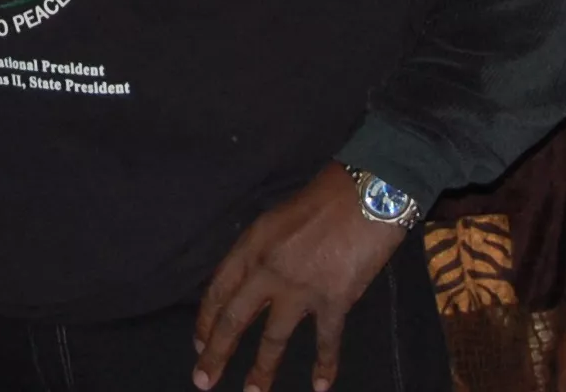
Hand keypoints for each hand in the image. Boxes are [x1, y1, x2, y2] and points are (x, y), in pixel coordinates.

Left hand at [193, 170, 404, 390]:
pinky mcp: (334, 300)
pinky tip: (319, 387)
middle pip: (235, 320)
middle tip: (203, 380)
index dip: (206, 321)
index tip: (199, 344)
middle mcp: (269, 270)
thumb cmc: (322, 199)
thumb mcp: (275, 218)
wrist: (366, 194)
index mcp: (251, 246)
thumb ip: (259, 252)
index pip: (218, 291)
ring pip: (273, 339)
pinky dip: (324, 366)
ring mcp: (301, 288)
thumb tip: (250, 283)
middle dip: (217, 353)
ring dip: (262, 370)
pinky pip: (325, 341)